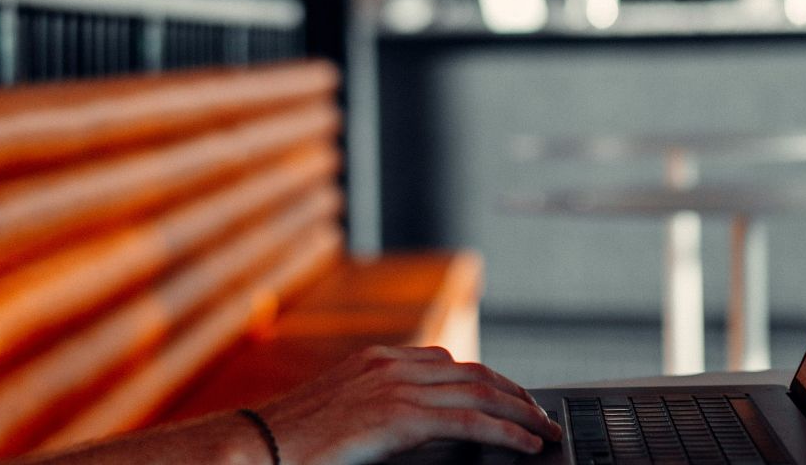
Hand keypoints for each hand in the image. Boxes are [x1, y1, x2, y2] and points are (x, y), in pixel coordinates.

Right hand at [253, 345, 562, 464]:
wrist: (260, 444)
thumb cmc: (293, 440)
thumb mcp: (345, 414)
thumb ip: (383, 411)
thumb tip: (424, 429)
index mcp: (376, 360)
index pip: (449, 363)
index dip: (488, 380)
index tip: (511, 398)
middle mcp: (390, 364)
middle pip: (471, 373)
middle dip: (513, 393)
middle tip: (541, 415)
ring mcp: (394, 386)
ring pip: (478, 393)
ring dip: (520, 412)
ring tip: (545, 431)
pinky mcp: (398, 416)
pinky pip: (467, 421)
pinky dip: (504, 431)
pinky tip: (526, 444)